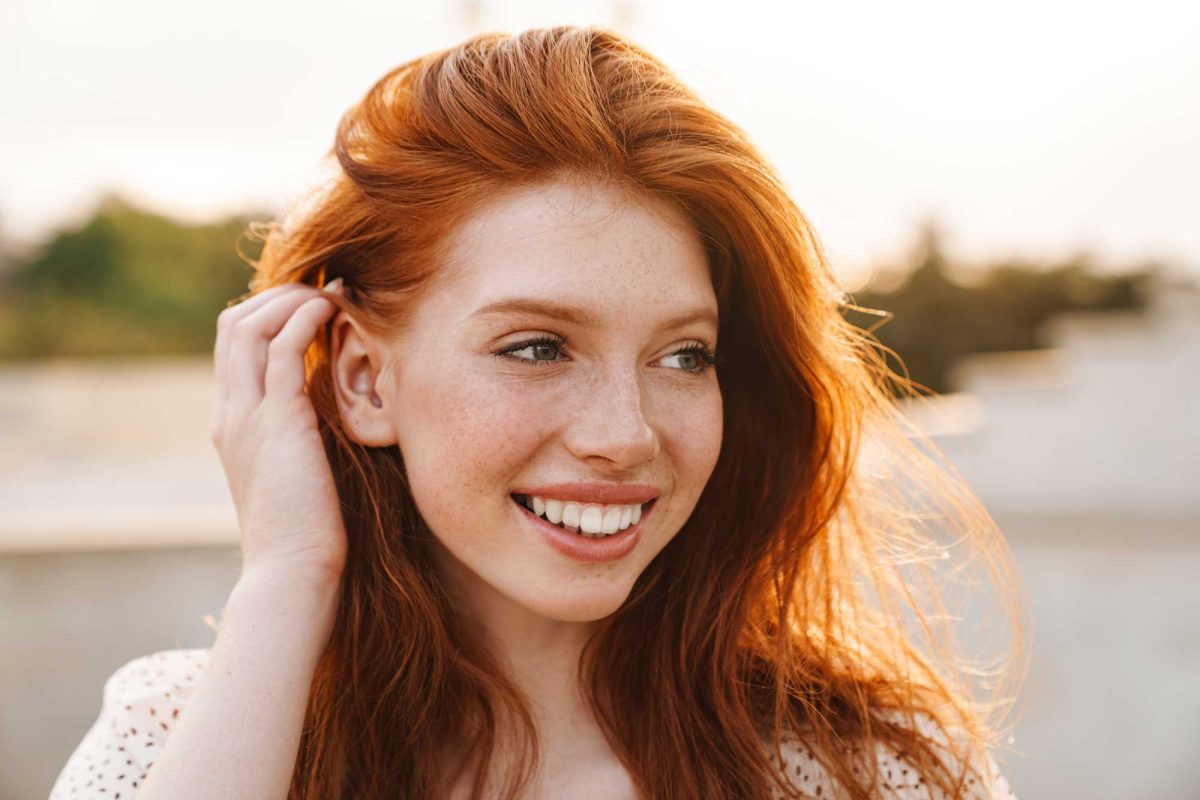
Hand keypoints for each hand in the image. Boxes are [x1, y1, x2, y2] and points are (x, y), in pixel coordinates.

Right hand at [210, 279, 348, 582]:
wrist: (292, 573)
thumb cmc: (307, 533)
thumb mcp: (297, 474)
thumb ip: (300, 438)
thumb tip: (327, 419)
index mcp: (233, 425)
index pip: (233, 347)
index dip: (268, 316)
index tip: (310, 307)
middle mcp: (231, 414)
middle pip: (232, 325)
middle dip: (275, 296)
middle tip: (320, 290)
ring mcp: (247, 417)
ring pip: (248, 327)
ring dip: (289, 299)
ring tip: (329, 293)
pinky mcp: (276, 423)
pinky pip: (279, 351)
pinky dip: (303, 320)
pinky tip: (332, 311)